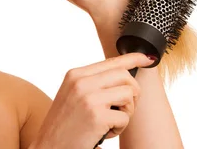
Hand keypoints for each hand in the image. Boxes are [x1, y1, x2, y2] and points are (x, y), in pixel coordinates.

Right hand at [31, 53, 153, 148]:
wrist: (49, 147)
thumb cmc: (63, 124)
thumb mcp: (73, 95)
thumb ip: (92, 82)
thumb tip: (123, 74)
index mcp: (75, 75)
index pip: (111, 61)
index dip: (133, 58)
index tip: (147, 58)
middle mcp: (81, 82)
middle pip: (124, 75)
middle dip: (133, 93)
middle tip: (124, 108)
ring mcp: (89, 98)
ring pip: (128, 94)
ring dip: (126, 112)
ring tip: (110, 121)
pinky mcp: (97, 116)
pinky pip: (125, 118)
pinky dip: (119, 128)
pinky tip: (104, 133)